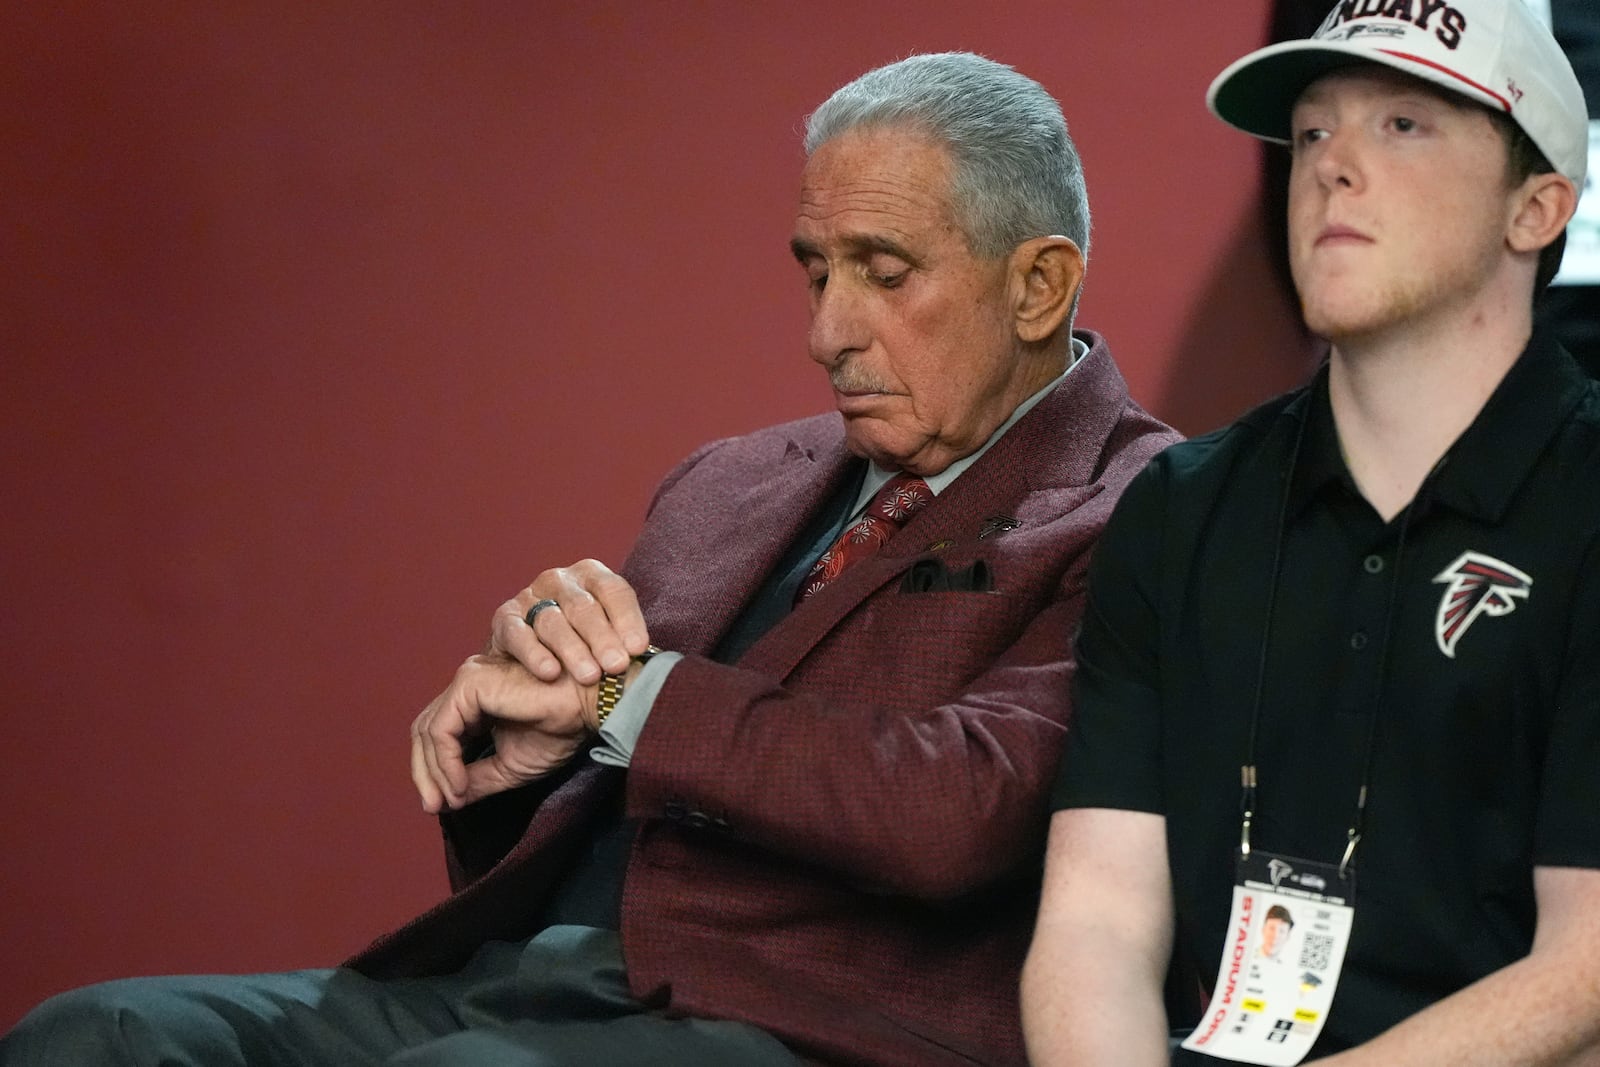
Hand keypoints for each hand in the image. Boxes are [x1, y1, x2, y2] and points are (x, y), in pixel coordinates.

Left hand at [410, 654, 597, 812]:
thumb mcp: (510, 766)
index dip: (432, 771)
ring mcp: (466, 681)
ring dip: (434, 771)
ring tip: (452, 799)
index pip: (438, 734)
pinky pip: (442, 730)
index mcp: (477, 700)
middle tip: (434, 806)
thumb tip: (447, 801)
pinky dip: (446, 761)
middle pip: (424, 731)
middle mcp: (467, 685)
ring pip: (428, 730)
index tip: (440, 805)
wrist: (588, 706)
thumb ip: (478, 779)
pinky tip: (460, 784)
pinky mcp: (469, 684)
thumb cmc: (561, 728)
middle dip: (425, 772)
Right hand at [489, 559, 649, 684]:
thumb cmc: (583, 649)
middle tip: (616, 666)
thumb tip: (652, 660)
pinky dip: (534, 653)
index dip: (628, 619)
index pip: (614, 591)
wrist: (532, 668)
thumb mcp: (608, 639)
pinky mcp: (505, 618)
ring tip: (589, 676)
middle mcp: (561, 581)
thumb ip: (625, 642)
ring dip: (573, 650)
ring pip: (552, 621)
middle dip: (602, 638)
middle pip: (584, 607)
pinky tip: (550, 672)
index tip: (639, 648)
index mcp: (592, 577)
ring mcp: (530, 597)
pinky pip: (518, 634)